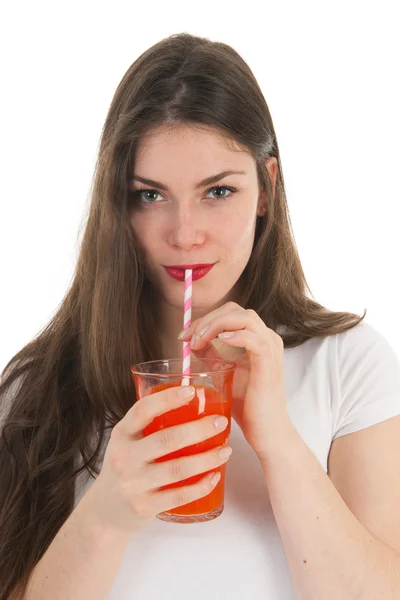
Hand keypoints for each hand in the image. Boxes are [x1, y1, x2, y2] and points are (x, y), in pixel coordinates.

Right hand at [89, 385, 231, 534]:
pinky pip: (179, 496)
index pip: (143, 411)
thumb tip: (192, 399)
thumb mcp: (127, 440)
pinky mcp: (144, 506)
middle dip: (199, 429)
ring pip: (177, 469)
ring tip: (226, 450)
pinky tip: (215, 476)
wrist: (104, 511)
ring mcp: (133, 483)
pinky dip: (201, 486)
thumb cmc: (126, 466)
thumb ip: (149, 423)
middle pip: (167, 440)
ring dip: (207, 459)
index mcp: (122, 434)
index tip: (192, 391)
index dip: (167, 399)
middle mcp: (124, 457)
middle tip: (220, 422)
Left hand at [179, 301, 292, 463]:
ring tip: (198, 341)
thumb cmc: (247, 405)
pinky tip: (219, 342)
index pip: (229, 314)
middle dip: (206, 320)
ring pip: (244, 318)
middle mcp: (266, 338)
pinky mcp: (269, 363)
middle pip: (235, 310)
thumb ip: (211, 355)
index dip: (205, 319)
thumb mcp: (223, 373)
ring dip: (216, 325)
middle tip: (188, 337)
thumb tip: (192, 342)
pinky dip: (235, 336)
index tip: (184, 335)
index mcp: (256, 338)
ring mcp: (270, 349)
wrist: (266, 432)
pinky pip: (254, 339)